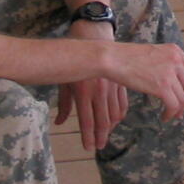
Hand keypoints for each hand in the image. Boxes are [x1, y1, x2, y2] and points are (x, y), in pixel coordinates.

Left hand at [58, 20, 128, 150]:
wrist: (92, 35)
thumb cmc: (73, 58)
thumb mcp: (65, 80)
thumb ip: (64, 104)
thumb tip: (60, 123)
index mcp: (84, 91)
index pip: (87, 121)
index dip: (88, 137)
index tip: (89, 148)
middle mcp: (100, 90)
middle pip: (103, 120)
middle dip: (101, 136)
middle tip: (99, 146)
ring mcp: (113, 86)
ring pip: (115, 113)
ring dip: (110, 127)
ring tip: (105, 135)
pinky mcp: (121, 80)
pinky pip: (123, 103)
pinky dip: (120, 114)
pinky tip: (115, 120)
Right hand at [106, 41, 183, 125]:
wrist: (114, 58)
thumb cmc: (127, 57)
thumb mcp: (154, 54)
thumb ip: (167, 64)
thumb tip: (175, 83)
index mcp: (175, 51)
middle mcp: (176, 60)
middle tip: (180, 110)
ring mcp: (170, 73)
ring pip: (183, 98)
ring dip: (178, 109)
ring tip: (170, 115)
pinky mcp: (162, 86)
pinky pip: (174, 105)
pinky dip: (171, 113)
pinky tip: (164, 116)